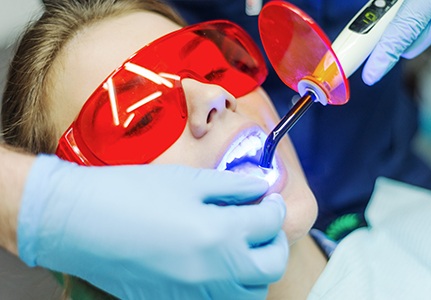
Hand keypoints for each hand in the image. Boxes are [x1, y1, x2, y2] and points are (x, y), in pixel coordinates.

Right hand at [18, 155, 287, 298]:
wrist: (80, 224)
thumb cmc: (130, 194)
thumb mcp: (187, 182)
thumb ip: (232, 187)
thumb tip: (259, 189)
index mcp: (220, 235)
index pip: (271, 224)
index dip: (274, 207)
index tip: (268, 199)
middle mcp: (215, 274)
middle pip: (272, 266)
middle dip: (275, 242)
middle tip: (263, 223)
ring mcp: (196, 296)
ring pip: (251, 293)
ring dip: (257, 269)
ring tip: (243, 246)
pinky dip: (230, 286)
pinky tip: (216, 265)